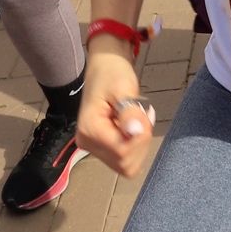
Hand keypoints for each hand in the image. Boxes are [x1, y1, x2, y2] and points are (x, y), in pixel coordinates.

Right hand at [75, 48, 152, 178]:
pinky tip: (134, 125)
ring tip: (137, 117)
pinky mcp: (101, 148)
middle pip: (124, 163)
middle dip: (140, 141)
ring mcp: (93, 148)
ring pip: (126, 164)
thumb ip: (129, 112)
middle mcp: (88, 143)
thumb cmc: (113, 73)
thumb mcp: (123, 88)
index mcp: (89, 129)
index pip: (122, 152)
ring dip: (139, 143)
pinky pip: (124, 158)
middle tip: (141, 114)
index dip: (140, 137)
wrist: (105, 67)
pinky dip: (135, 145)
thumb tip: (134, 132)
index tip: (142, 112)